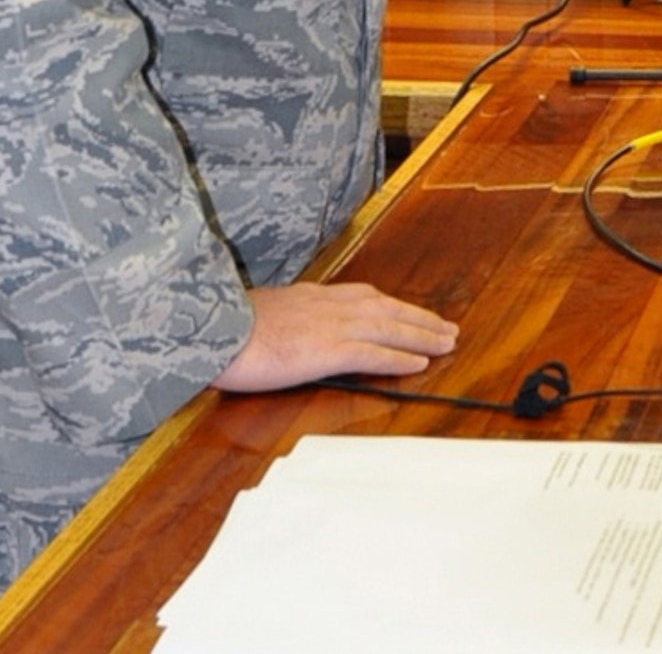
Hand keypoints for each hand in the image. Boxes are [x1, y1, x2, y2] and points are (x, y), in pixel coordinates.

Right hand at [212, 282, 458, 392]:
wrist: (214, 330)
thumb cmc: (229, 326)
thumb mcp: (267, 311)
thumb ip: (291, 316)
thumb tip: (298, 326)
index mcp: (316, 295)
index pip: (368, 297)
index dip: (396, 306)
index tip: (414, 312)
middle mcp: (332, 304)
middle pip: (389, 310)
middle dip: (421, 319)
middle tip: (447, 328)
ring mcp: (333, 325)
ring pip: (391, 328)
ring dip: (422, 336)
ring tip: (446, 344)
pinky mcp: (328, 349)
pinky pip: (373, 354)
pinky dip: (399, 358)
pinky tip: (418, 365)